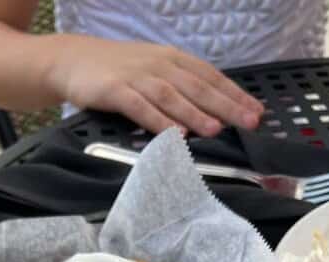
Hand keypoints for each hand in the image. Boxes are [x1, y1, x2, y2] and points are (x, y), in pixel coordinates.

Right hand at [48, 35, 263, 135]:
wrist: (72, 60)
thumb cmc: (116, 71)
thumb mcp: (152, 71)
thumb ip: (178, 87)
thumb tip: (210, 110)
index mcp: (172, 59)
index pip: (210, 76)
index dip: (235, 94)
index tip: (256, 111)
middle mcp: (159, 65)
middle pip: (198, 86)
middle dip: (226, 104)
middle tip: (249, 121)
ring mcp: (137, 77)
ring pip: (173, 95)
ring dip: (196, 113)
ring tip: (216, 130)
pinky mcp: (115, 91)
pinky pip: (141, 107)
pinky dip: (159, 121)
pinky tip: (174, 134)